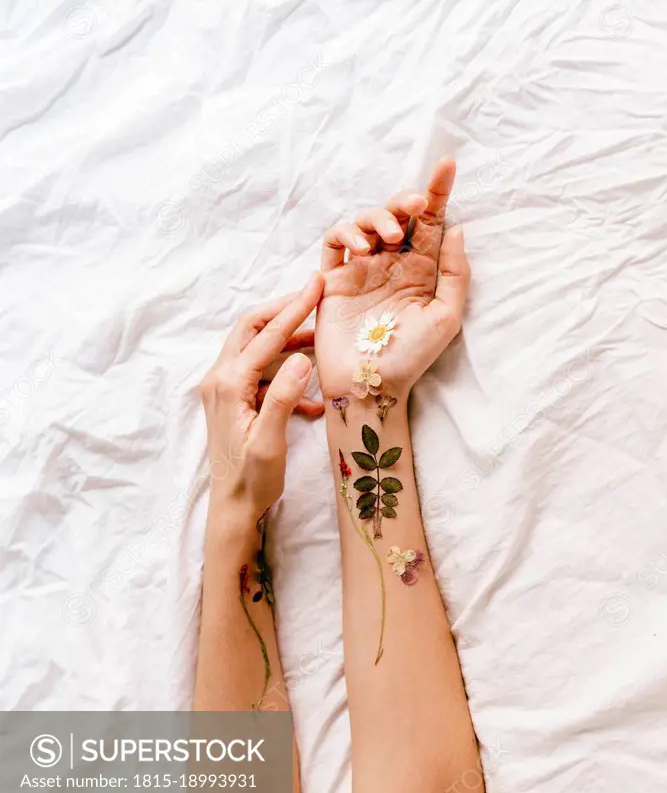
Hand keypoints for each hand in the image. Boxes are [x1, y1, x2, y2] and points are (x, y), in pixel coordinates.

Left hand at [200, 275, 323, 519]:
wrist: (233, 508)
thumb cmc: (252, 480)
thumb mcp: (270, 441)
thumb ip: (283, 398)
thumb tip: (302, 359)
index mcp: (228, 384)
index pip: (265, 335)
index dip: (294, 308)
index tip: (317, 284)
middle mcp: (220, 379)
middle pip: (252, 327)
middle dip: (284, 310)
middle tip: (315, 295)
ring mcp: (224, 388)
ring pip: (256, 347)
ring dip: (287, 339)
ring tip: (320, 336)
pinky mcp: (233, 399)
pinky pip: (261, 373)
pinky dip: (285, 372)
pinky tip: (313, 396)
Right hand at [314, 159, 469, 403]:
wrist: (370, 384)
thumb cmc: (410, 358)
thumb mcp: (446, 317)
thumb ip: (454, 272)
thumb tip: (456, 228)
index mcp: (421, 269)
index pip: (431, 222)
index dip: (439, 190)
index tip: (448, 164)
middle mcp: (391, 263)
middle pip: (396, 213)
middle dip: (405, 200)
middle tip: (414, 206)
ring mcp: (361, 268)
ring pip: (365, 221)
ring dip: (377, 218)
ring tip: (386, 239)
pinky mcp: (335, 277)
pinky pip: (335, 241)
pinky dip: (346, 233)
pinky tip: (361, 248)